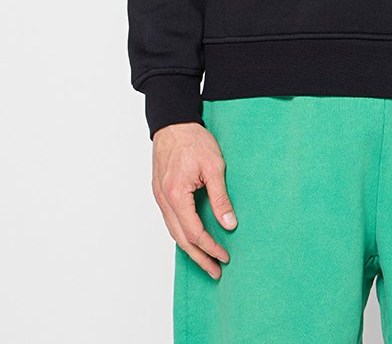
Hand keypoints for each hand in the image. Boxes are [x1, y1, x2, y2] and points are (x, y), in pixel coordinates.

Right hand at [152, 122, 237, 279]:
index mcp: (176, 195)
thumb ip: (221, 197)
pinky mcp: (161, 192)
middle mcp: (164, 200)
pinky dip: (182, 233)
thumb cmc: (193, 140)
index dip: (210, 247)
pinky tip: (193, 238)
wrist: (174, 122)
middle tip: (216, 271)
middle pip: (181, 239)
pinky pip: (171, 220)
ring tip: (206, 260)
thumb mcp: (214, 167)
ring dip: (190, 248)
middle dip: (199, 257)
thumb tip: (229, 223)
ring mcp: (160, 197)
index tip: (225, 256)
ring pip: (173, 232)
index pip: (194, 232)